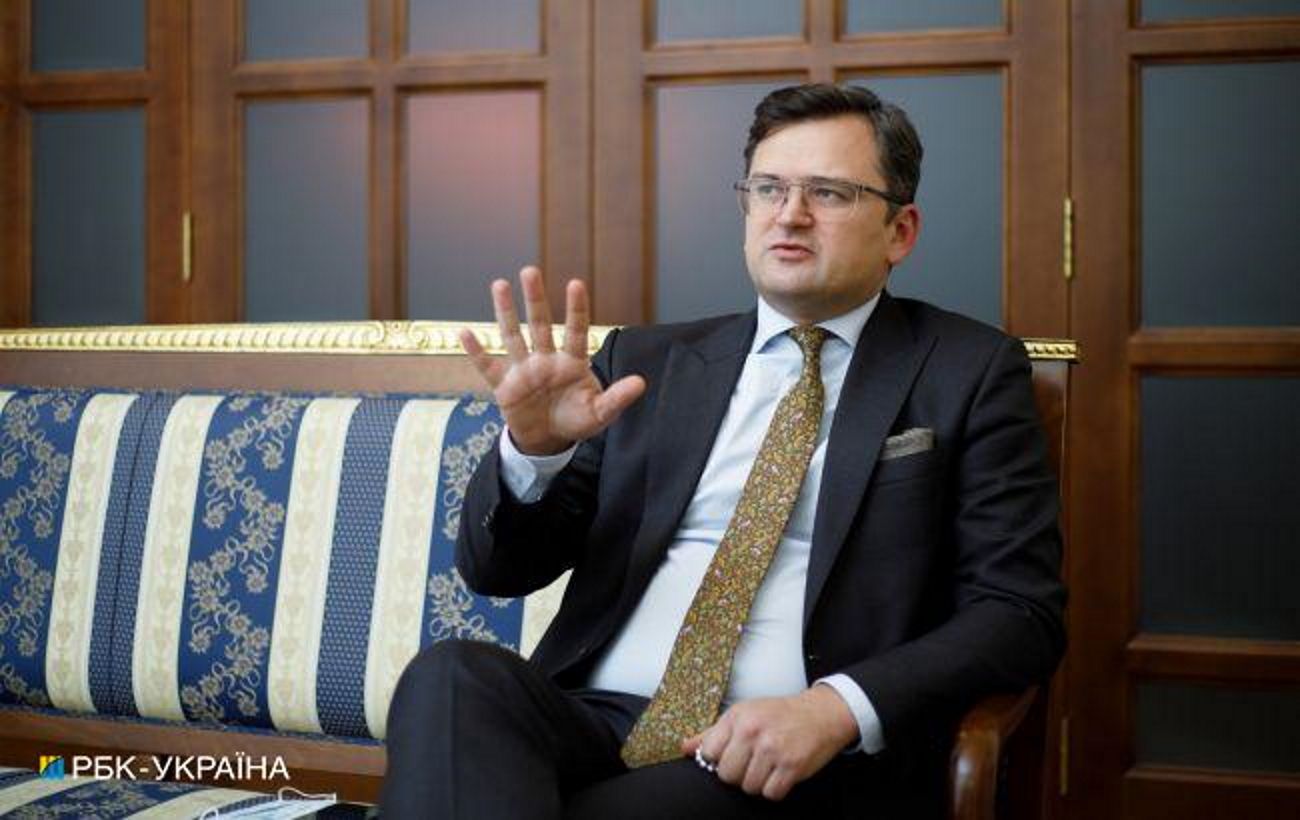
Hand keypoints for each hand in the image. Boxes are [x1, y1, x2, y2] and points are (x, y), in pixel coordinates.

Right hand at [460, 266, 645, 454]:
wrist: (549, 440)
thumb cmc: (577, 421)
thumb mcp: (601, 413)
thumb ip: (617, 398)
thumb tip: (641, 383)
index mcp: (572, 363)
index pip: (576, 330)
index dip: (576, 308)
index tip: (576, 283)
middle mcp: (546, 360)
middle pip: (540, 324)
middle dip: (536, 299)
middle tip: (531, 270)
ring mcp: (523, 371)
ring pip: (513, 336)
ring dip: (505, 313)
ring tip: (499, 284)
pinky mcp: (505, 387)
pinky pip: (488, 367)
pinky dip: (477, 352)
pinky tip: (465, 333)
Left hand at [681, 686, 858, 800]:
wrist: (821, 714)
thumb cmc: (780, 714)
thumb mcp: (744, 714)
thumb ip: (713, 732)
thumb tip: (684, 747)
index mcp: (737, 717)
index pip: (708, 753)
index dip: (718, 760)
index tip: (731, 756)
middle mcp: (753, 731)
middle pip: (726, 775)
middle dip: (738, 774)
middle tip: (752, 763)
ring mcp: (772, 749)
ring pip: (748, 787)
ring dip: (758, 782)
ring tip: (768, 766)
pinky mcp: (791, 766)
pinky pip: (771, 794)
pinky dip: (775, 789)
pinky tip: (780, 773)